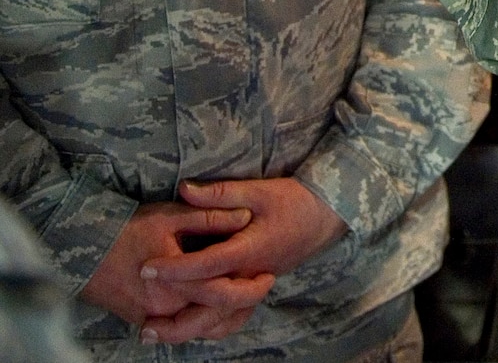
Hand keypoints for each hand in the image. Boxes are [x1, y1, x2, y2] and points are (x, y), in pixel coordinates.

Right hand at [80, 201, 252, 330]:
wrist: (82, 249)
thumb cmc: (127, 230)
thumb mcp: (171, 216)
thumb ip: (210, 216)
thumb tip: (244, 215)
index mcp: (177, 282)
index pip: (223, 293)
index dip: (250, 287)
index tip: (268, 276)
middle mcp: (165, 306)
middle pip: (214, 316)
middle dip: (242, 306)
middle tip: (262, 288)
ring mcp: (153, 316)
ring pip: (199, 329)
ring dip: (224, 318)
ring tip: (245, 301)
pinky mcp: (143, 318)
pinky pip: (181, 330)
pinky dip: (202, 323)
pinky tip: (217, 310)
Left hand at [137, 178, 346, 343]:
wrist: (328, 215)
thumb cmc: (294, 200)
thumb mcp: (258, 190)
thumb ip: (220, 193)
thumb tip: (184, 189)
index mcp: (249, 250)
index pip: (207, 266)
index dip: (175, 269)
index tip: (146, 268)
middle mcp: (251, 275)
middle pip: (213, 310)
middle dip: (177, 323)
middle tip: (145, 327)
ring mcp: (255, 285)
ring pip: (223, 320)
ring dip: (190, 330)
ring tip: (159, 334)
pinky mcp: (257, 287)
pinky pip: (234, 317)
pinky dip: (211, 326)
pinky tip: (190, 326)